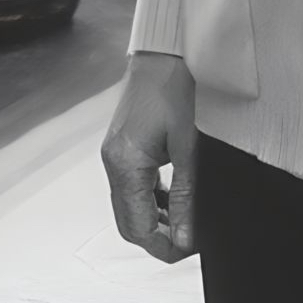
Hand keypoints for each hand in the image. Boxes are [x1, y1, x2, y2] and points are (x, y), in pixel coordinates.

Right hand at [102, 52, 198, 261]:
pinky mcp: (119, 147)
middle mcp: (112, 162)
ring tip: (185, 219)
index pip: (138, 227)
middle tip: (189, 239)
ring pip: (127, 207)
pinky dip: (149, 200)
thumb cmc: (175, 90)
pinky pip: (129, 187)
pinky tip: (172, 197)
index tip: (190, 249)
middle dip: (157, 238)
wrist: (164, 53)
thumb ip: (185, 197)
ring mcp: (113, 155)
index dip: (164, 247)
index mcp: (126, 164)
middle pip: (128, 223)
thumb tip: (184, 237)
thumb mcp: (188, 149)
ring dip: (153, 219)